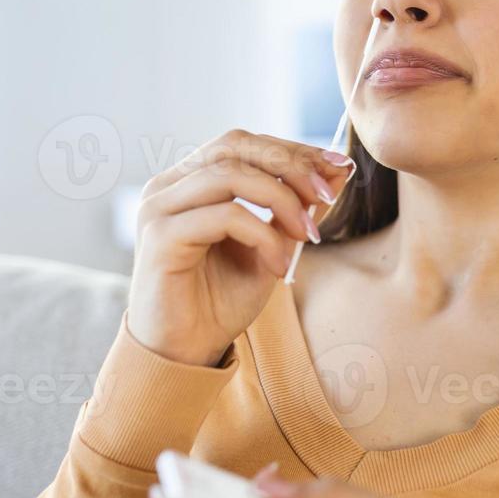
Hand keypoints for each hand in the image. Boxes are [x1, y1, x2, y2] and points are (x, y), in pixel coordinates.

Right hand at [126, 129, 354, 365]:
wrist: (185, 353)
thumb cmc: (220, 301)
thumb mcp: (272, 247)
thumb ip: (298, 208)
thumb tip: (339, 168)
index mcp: (189, 182)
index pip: (242, 144)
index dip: (292, 150)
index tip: (338, 167)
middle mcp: (168, 186)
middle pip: (234, 146)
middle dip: (290, 165)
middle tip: (328, 195)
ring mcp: (159, 208)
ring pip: (229, 174)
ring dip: (282, 199)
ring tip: (307, 236)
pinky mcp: (160, 237)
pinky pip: (224, 216)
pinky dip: (262, 235)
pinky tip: (279, 266)